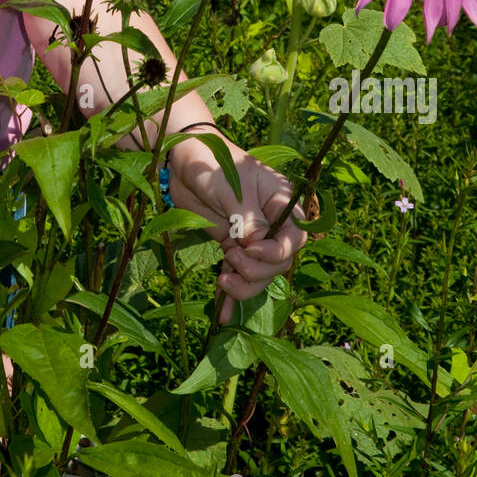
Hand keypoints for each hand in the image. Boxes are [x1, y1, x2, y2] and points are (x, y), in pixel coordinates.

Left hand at [168, 133, 307, 323]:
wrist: (182, 160)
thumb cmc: (213, 163)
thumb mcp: (232, 188)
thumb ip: (247, 219)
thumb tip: (254, 248)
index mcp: (280, 202)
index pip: (295, 238)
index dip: (276, 252)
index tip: (249, 250)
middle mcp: (271, 222)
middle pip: (279, 262)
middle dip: (257, 270)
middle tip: (231, 260)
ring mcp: (251, 237)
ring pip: (260, 274)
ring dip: (244, 285)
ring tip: (221, 282)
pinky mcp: (231, 245)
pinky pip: (237, 274)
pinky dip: (230, 293)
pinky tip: (223, 316)